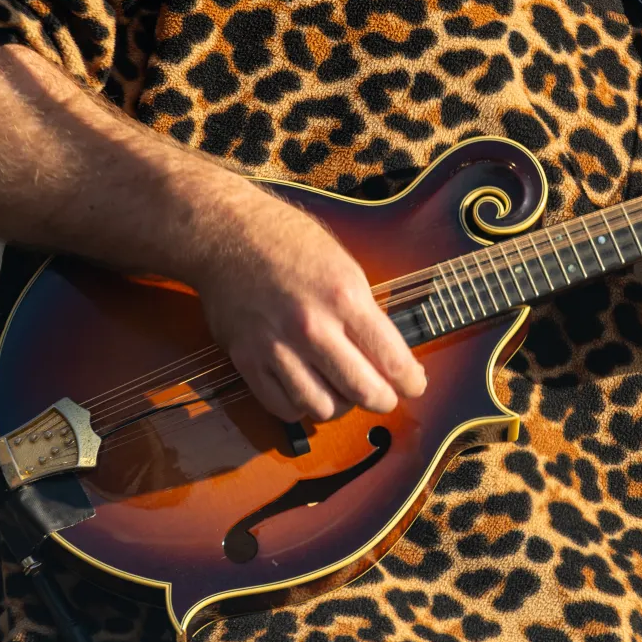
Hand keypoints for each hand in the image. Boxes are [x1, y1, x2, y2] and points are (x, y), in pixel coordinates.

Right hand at [194, 184, 426, 422]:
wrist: (227, 233)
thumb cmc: (288, 241)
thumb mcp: (343, 264)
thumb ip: (364, 311)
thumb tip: (387, 354)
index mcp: (343, 297)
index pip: (392, 359)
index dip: (411, 381)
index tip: (413, 385)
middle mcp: (312, 326)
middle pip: (363, 391)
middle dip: (383, 400)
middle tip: (384, 396)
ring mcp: (276, 347)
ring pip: (322, 407)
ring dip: (340, 406)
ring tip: (342, 391)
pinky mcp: (247, 359)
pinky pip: (282, 407)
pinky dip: (301, 407)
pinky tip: (308, 390)